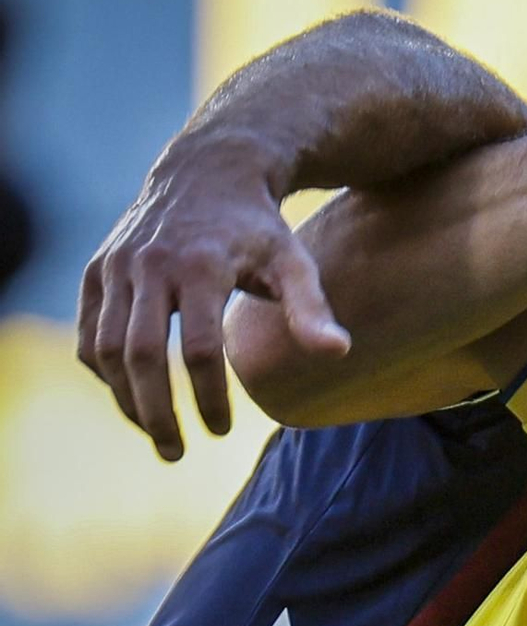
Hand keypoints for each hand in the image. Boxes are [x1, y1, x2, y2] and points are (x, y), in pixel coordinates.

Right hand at [77, 142, 349, 461]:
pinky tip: (130, 396)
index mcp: (200, 265)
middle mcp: (150, 263)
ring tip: (156, 435)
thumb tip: (339, 353)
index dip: (209, 397)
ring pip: (106, 349)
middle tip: (177, 453)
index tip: (222, 431)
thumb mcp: (293, 261)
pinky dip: (104, 372)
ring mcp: (117, 266)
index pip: (199, 349)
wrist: (208, 171)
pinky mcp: (97, 270)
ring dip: (127, 400)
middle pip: (142, 356)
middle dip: (157, 413)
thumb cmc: (259, 228)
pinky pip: (88, 333)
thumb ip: (311, 308)